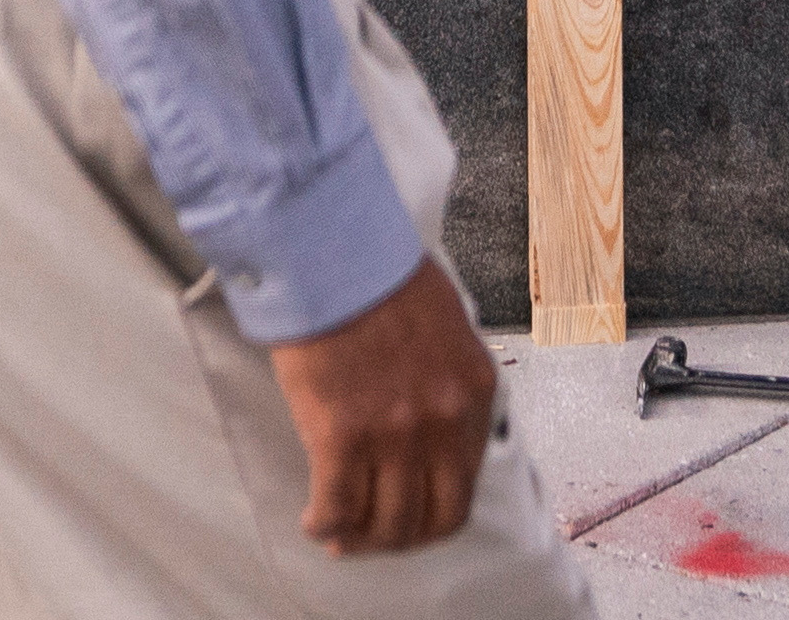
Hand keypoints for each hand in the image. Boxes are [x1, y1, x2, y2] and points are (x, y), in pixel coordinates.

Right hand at [259, 256, 497, 556]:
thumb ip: (448, 378)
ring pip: (387, 522)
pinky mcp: (343, 434)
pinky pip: (338, 505)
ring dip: (361, 538)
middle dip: (400, 538)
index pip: (465, 484)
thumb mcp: (446, 324)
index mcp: (474, 389)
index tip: (410, 517)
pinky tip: (314, 520)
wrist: (332, 249)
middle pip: (432, 517)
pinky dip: (325, 523)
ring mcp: (395, 431)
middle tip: (373, 536)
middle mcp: (443, 419)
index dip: (434, 516)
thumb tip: (434, 420)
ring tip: (338, 533)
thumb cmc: (379, 273)